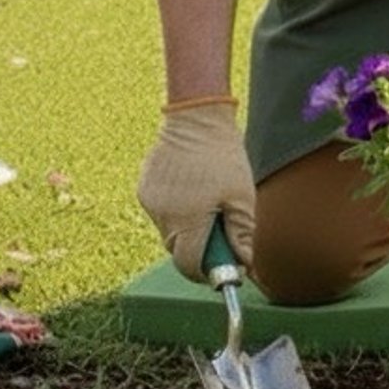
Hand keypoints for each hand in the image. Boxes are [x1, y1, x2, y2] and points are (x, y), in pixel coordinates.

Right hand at [137, 97, 256, 280]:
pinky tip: (190, 188)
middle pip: (178, 251)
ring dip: (186, 227)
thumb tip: (244, 266)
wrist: (196, 116)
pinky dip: (175, 209)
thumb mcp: (242, 196)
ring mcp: (149, 201)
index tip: (224, 265)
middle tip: (219, 230)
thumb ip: (242, 235)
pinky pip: (160, 211)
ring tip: (205, 200)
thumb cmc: (223, 155)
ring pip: (168, 231)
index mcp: (187, 220)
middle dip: (198, 248)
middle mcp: (162, 215)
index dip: (208, 272)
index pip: (190, 266)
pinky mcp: (143, 187)